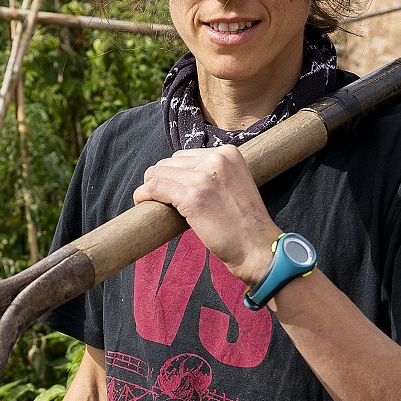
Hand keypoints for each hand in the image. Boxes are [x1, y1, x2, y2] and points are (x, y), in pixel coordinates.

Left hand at [133, 147, 279, 287]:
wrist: (258, 247)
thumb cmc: (245, 223)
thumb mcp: (236, 183)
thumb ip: (214, 173)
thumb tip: (178, 174)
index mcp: (229, 153)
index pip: (185, 156)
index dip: (175, 174)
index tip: (173, 190)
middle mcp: (216, 159)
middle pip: (169, 162)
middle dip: (162, 180)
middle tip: (164, 200)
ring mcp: (204, 177)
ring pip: (157, 173)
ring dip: (150, 188)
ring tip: (152, 202)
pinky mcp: (192, 197)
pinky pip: (154, 188)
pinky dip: (143, 194)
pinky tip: (142, 203)